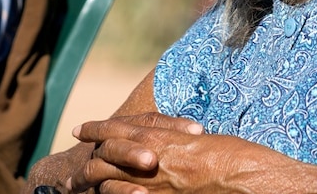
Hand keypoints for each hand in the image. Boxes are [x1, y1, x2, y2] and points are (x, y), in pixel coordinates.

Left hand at [71, 113, 268, 193]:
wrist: (244, 179)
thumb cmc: (231, 156)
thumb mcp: (198, 142)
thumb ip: (176, 141)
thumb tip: (168, 142)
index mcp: (160, 139)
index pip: (118, 130)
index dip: (97, 129)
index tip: (81, 128)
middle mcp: (149, 161)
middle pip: (105, 158)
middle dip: (86, 159)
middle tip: (72, 164)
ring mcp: (151, 188)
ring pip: (108, 183)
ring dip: (91, 182)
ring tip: (76, 184)